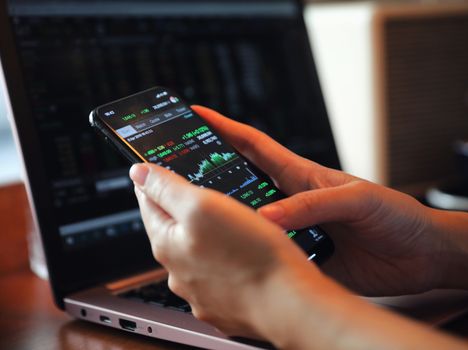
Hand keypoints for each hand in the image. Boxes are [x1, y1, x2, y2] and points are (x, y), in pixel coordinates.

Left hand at [129, 163, 322, 336]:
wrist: (287, 303)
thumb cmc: (250, 254)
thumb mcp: (202, 205)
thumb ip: (166, 188)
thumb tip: (138, 173)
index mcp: (168, 245)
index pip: (149, 204)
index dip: (155, 183)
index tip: (160, 173)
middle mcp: (179, 273)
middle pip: (174, 231)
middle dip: (185, 213)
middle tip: (204, 196)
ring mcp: (202, 293)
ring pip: (198, 256)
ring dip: (208, 241)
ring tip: (230, 228)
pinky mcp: (225, 306)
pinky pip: (219, 278)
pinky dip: (226, 266)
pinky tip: (242, 259)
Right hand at [193, 105, 444, 295]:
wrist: (423, 255)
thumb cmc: (396, 215)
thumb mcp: (356, 199)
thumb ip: (312, 206)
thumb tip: (267, 218)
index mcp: (303, 178)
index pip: (255, 147)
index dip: (225, 129)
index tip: (197, 116)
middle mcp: (293, 204)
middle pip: (242, 188)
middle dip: (211, 182)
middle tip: (180, 182)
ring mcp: (296, 234)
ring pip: (252, 229)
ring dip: (230, 230)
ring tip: (202, 233)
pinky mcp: (304, 262)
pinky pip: (271, 261)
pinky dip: (254, 264)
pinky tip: (238, 269)